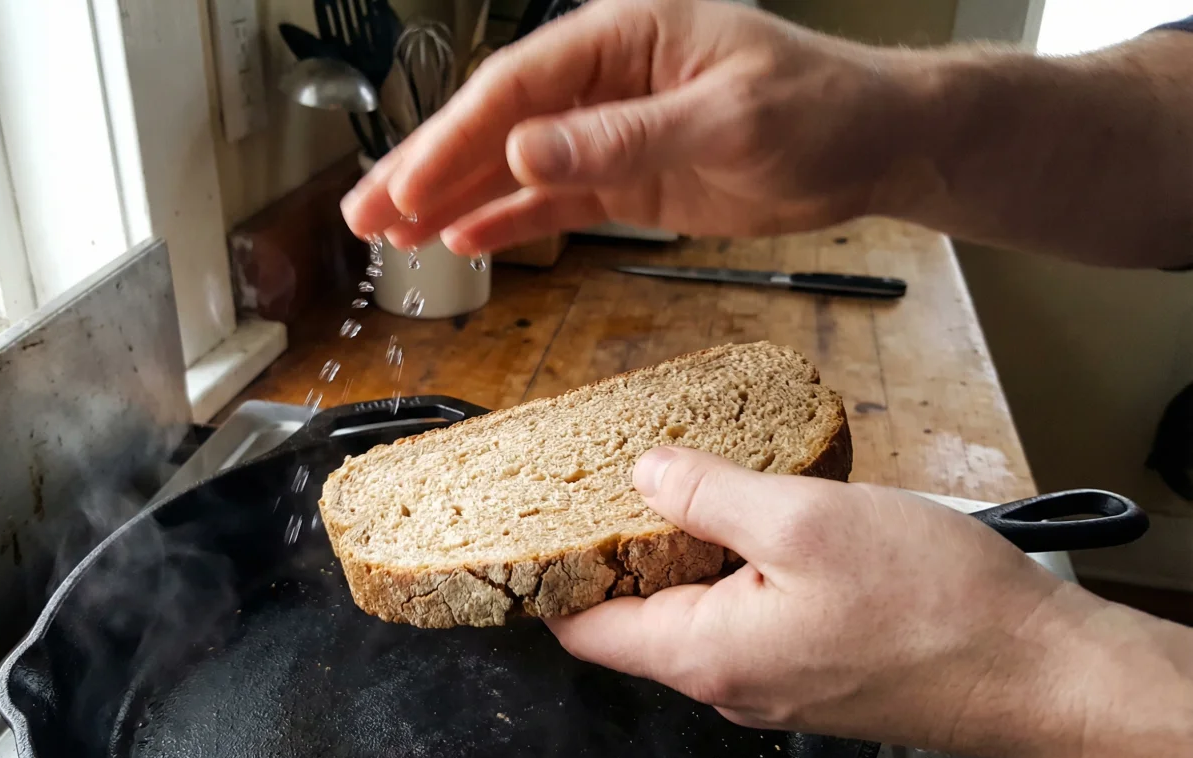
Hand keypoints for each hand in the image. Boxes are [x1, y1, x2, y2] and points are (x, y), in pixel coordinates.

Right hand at [341, 0, 919, 253]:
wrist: (872, 146)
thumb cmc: (818, 105)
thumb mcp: (727, 118)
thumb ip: (626, 138)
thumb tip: (529, 153)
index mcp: (622, 37)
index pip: (516, 85)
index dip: (452, 136)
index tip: (406, 182)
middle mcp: (603, 80)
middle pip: (496, 123)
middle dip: (428, 168)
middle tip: (365, 213)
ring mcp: (609, 133)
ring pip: (513, 167)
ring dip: (452, 200)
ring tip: (392, 236)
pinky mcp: (626, 180)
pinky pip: (552, 202)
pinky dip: (507, 222)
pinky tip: (462, 241)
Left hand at [544, 446, 1192, 757]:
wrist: (1039, 669)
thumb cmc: (934, 609)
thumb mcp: (803, 520)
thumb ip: (709, 493)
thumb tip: (647, 472)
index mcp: (705, 654)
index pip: (583, 630)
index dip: (550, 574)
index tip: (536, 523)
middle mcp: (729, 681)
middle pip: (635, 617)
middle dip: (619, 550)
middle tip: (617, 479)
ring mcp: (773, 679)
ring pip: (695, 611)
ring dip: (686, 552)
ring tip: (691, 486)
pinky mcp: (815, 666)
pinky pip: (748, 616)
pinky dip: (737, 568)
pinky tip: (763, 521)